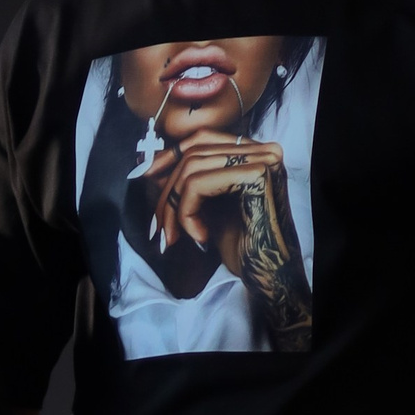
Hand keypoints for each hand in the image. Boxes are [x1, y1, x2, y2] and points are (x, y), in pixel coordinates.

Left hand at [152, 136, 286, 257]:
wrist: (269, 277)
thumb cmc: (242, 246)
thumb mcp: (210, 206)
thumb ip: (190, 181)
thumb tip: (150, 165)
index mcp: (256, 153)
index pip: (202, 138)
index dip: (170, 155)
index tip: (145, 177)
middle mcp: (264, 150)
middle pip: (194, 154)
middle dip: (167, 193)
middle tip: (159, 229)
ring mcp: (263, 160)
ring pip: (192, 169)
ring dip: (173, 208)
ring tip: (174, 238)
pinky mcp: (256, 176)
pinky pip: (198, 185)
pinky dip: (187, 213)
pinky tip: (200, 237)